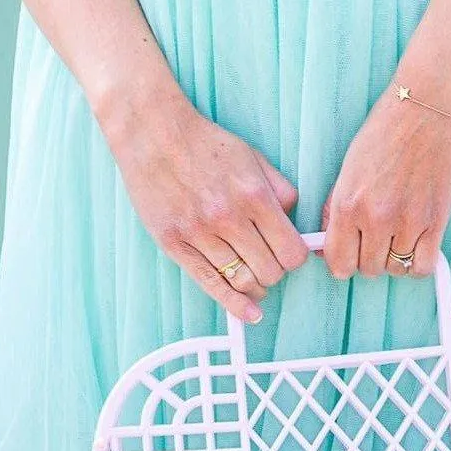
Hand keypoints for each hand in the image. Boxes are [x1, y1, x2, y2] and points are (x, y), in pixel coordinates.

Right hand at [101, 82, 309, 322]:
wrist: (155, 135)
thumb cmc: (206, 145)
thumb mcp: (253, 157)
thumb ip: (280, 190)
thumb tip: (295, 224)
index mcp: (253, 195)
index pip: (291, 250)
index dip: (296, 258)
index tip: (291, 255)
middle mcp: (228, 218)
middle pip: (270, 271)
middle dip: (276, 272)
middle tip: (270, 264)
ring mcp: (200, 234)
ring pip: (243, 281)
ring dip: (255, 286)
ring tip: (255, 281)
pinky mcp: (175, 245)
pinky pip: (210, 284)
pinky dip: (234, 305)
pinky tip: (249, 316)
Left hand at [320, 81, 450, 281]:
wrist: (428, 107)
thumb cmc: (386, 133)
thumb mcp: (348, 169)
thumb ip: (335, 211)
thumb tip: (325, 248)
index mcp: (348, 205)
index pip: (337, 264)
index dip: (343, 262)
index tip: (350, 254)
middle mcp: (375, 218)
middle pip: (367, 270)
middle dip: (369, 257)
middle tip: (377, 236)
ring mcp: (407, 223)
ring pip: (393, 270)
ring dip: (394, 258)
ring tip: (399, 234)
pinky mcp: (435, 222)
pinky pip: (423, 267)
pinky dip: (418, 263)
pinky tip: (417, 245)